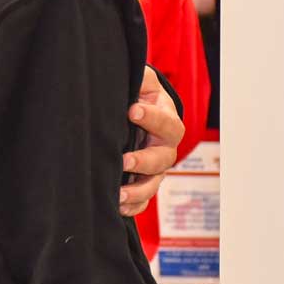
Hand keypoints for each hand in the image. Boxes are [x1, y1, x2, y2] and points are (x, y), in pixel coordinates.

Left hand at [121, 66, 182, 216]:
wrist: (131, 110)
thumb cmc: (136, 93)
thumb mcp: (140, 80)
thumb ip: (139, 78)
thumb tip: (132, 76)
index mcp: (165, 119)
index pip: (166, 121)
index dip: (152, 117)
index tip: (131, 111)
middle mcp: (163, 146)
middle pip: (163, 158)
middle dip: (144, 160)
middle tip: (124, 160)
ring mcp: (154, 168)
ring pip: (153, 183)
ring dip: (138, 190)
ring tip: (118, 194)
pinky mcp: (143, 182)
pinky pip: (143, 200)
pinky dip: (133, 206)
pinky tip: (118, 207)